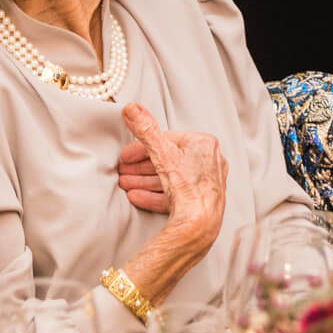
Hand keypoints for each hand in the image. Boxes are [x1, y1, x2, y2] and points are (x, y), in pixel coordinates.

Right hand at [120, 102, 225, 247]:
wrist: (200, 224)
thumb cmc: (187, 186)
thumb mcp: (161, 153)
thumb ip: (145, 130)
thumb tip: (132, 108)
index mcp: (203, 144)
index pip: (166, 140)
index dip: (141, 148)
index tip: (125, 156)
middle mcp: (209, 162)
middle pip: (167, 160)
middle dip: (141, 167)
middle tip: (123, 172)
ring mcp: (206, 183)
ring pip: (169, 178)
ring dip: (144, 181)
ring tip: (126, 185)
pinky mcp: (201, 202)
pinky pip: (175, 195)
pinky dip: (155, 195)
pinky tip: (136, 197)